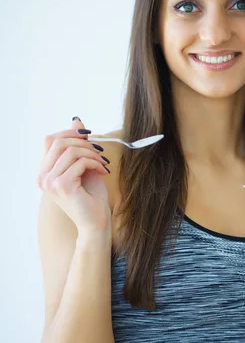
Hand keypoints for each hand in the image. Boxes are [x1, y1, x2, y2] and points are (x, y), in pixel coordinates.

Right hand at [37, 117, 111, 233]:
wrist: (96, 222)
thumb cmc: (91, 196)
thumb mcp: (84, 164)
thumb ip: (78, 144)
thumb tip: (76, 120)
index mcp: (45, 171)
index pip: (50, 140)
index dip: (69, 132)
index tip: (88, 136)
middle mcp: (43, 177)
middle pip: (58, 141)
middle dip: (83, 142)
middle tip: (99, 150)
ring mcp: (50, 182)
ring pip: (71, 150)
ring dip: (92, 153)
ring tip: (103, 162)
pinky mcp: (62, 186)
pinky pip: (80, 162)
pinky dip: (95, 163)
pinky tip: (104, 171)